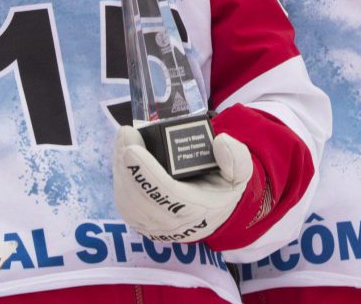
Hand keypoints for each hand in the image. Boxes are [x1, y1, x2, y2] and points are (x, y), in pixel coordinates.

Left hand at [112, 127, 252, 241]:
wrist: (210, 216)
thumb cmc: (220, 190)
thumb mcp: (239, 174)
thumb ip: (237, 158)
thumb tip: (220, 141)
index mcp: (197, 210)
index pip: (166, 195)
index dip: (146, 174)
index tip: (132, 149)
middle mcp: (172, 223)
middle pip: (140, 199)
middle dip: (128, 167)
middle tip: (126, 134)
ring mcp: (152, 226)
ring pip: (128, 201)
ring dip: (121, 169)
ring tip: (125, 139)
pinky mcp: (139, 222)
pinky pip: (124, 202)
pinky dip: (120, 176)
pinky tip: (123, 154)